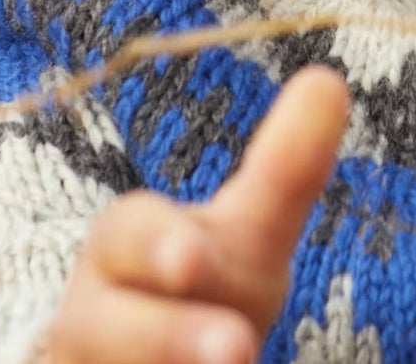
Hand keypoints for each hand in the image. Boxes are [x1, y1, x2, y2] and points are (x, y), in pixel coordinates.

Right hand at [45, 65, 349, 363]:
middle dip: (176, 333)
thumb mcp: (248, 235)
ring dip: (173, 361)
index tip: (193, 260)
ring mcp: (85, 363)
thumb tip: (330, 81)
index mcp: (126, 244)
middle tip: (238, 346)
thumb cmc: (203, 293)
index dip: (158, 248)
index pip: (131, 235)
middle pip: (115, 324)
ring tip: (237, 363)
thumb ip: (286, 170)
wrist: (126, 361)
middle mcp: (92, 310)